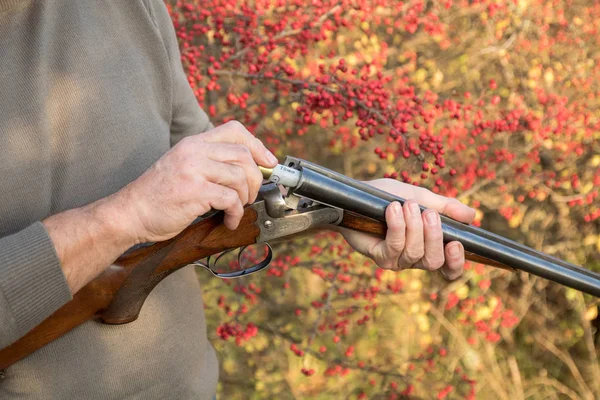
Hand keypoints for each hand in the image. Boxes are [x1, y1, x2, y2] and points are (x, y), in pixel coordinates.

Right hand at [117, 121, 277, 242]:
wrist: (130, 213)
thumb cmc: (158, 195)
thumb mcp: (183, 166)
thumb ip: (209, 162)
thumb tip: (247, 169)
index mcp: (193, 143)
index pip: (235, 130)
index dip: (257, 145)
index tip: (268, 162)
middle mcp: (194, 151)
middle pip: (243, 155)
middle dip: (255, 178)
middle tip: (250, 195)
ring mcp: (194, 170)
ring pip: (240, 177)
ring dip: (245, 198)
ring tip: (236, 209)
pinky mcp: (195, 191)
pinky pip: (231, 199)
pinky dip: (236, 213)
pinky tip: (229, 221)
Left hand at [339, 179, 475, 279]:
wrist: (356, 195)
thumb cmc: (387, 197)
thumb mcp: (421, 197)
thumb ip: (445, 207)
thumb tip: (472, 215)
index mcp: (429, 247)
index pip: (449, 268)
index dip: (457, 262)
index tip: (457, 243)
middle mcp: (414, 258)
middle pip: (434, 261)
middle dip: (434, 236)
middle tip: (428, 213)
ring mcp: (396, 260)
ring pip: (415, 252)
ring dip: (413, 226)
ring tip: (407, 206)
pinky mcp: (379, 256)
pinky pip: (394, 246)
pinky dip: (397, 225)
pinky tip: (393, 209)